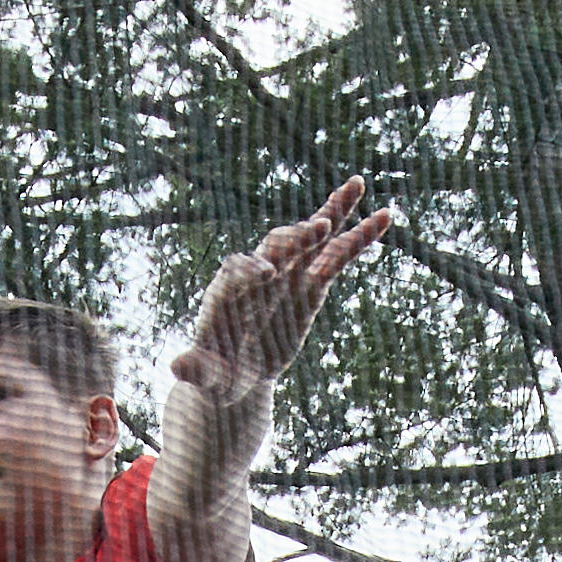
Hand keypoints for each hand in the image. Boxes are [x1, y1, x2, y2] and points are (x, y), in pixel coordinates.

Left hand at [171, 178, 396, 406]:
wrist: (237, 375)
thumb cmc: (217, 375)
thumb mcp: (207, 377)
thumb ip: (196, 369)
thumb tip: (177, 367)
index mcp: (228, 292)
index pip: (239, 270)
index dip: (252, 269)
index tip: (266, 277)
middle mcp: (258, 275)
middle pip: (276, 246)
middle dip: (294, 238)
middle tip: (316, 229)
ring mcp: (288, 276)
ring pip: (311, 239)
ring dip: (333, 212)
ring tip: (356, 184)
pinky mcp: (312, 285)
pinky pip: (337, 257)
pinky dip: (358, 237)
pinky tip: (385, 217)